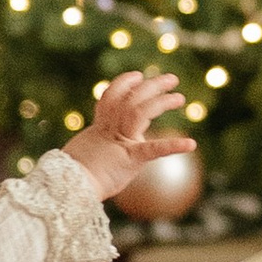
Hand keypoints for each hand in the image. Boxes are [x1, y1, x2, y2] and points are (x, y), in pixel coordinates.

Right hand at [65, 69, 190, 197]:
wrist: (70, 186)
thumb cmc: (77, 176)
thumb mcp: (88, 154)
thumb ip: (102, 146)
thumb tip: (108, 150)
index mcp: (101, 128)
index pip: (113, 98)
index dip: (124, 84)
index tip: (137, 76)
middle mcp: (111, 130)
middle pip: (131, 99)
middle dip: (152, 86)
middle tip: (172, 79)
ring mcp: (121, 143)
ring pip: (140, 111)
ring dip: (161, 102)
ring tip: (180, 98)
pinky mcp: (130, 159)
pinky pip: (153, 150)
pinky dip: (172, 146)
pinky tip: (190, 144)